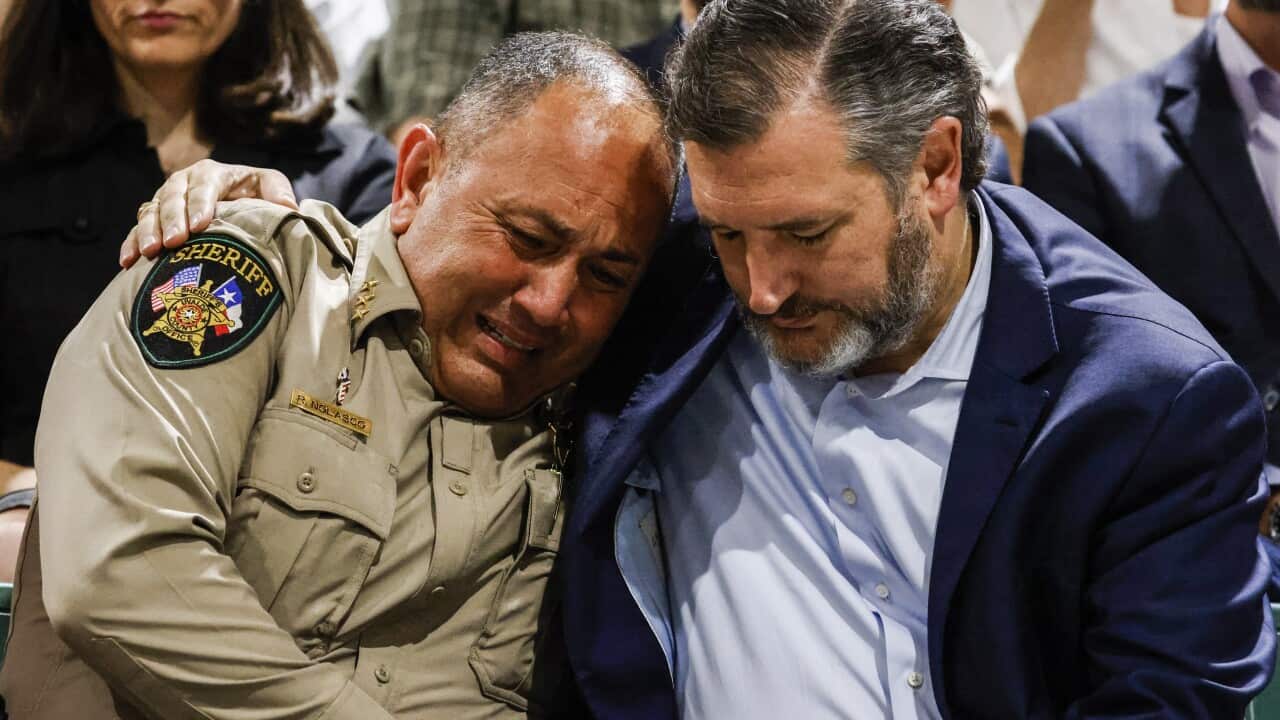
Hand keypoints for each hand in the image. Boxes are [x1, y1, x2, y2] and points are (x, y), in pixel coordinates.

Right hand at [120, 159, 297, 268]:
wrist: (237, 204)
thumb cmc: (255, 195)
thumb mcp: (270, 186)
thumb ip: (278, 191)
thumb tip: (288, 206)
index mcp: (212, 173)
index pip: (204, 185)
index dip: (200, 203)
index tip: (200, 225)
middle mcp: (183, 183)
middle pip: (172, 197)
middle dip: (172, 219)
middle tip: (173, 242)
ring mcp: (165, 201)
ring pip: (151, 211)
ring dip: (148, 231)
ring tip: (150, 252)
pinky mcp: (154, 219)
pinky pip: (137, 229)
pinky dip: (131, 243)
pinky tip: (128, 261)